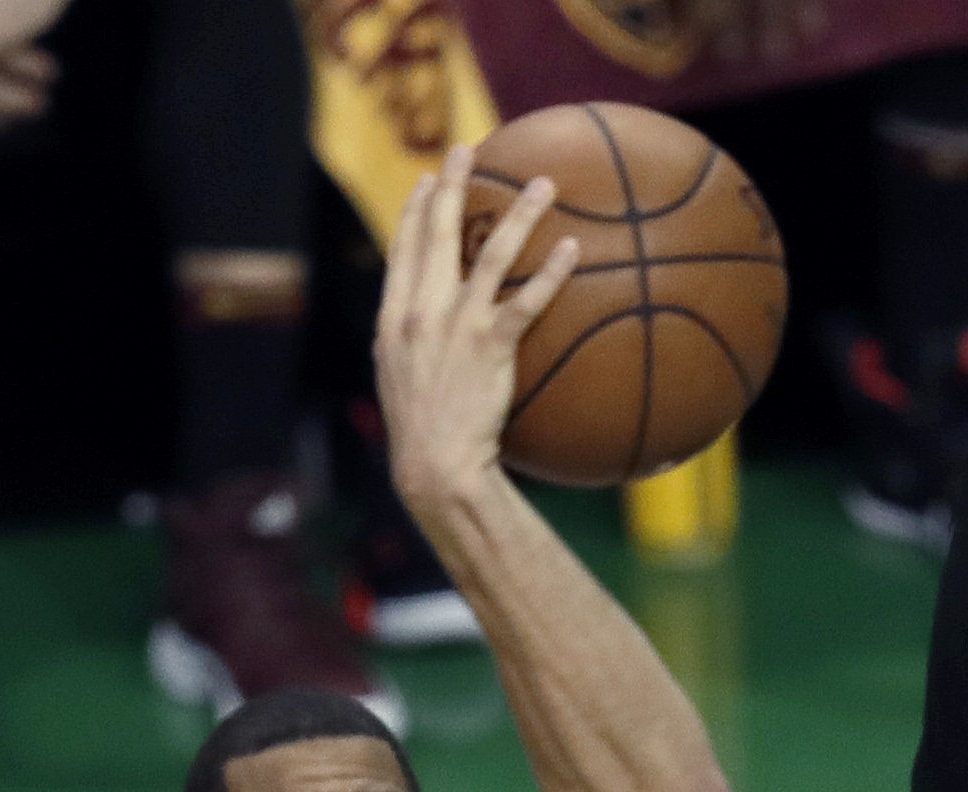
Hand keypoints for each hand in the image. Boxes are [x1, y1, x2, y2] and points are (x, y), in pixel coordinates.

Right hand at [376, 145, 579, 503]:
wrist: (435, 466)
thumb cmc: (423, 434)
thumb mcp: (401, 382)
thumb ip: (410, 347)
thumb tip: (427, 332)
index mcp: (394, 317)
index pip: (403, 251)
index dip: (413, 211)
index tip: (424, 181)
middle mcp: (421, 312)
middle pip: (437, 234)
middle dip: (451, 185)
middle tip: (467, 150)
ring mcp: (455, 326)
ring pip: (489, 255)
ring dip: (517, 213)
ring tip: (543, 185)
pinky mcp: (490, 346)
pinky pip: (526, 300)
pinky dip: (551, 271)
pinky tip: (572, 249)